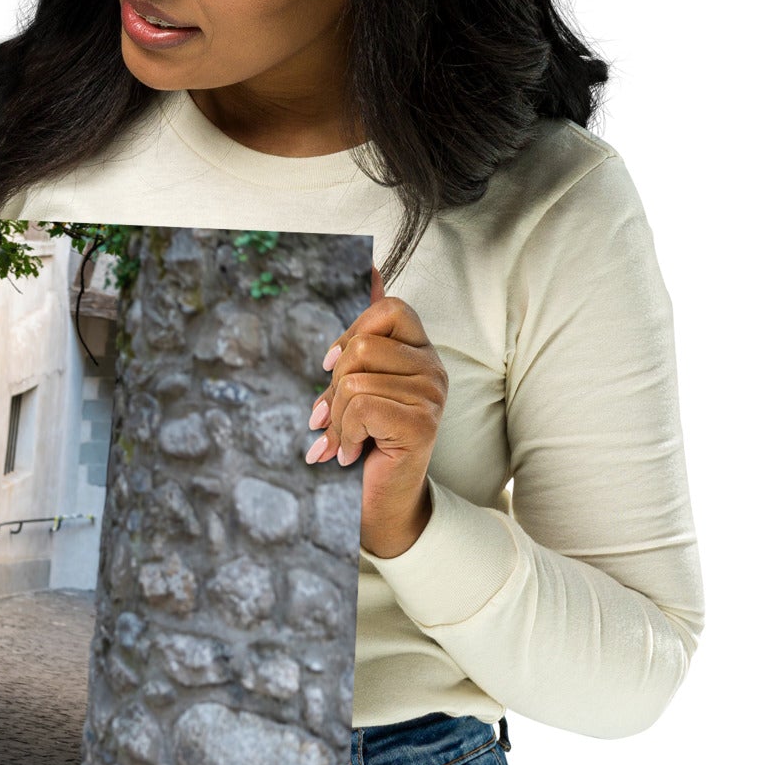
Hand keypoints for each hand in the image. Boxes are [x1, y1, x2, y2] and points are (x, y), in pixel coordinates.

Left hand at [303, 265, 446, 558]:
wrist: (381, 501)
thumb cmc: (367, 440)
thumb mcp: (357, 381)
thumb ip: (364, 330)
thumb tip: (368, 263)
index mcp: (420, 351)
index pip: (388, 308)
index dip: (351, 334)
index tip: (331, 367)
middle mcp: (434, 368)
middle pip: (363, 347)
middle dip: (335, 386)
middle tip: (334, 417)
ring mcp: (432, 395)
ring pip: (356, 380)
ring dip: (338, 418)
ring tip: (345, 440)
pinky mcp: (422, 423)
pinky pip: (362, 407)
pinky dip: (344, 434)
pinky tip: (352, 453)